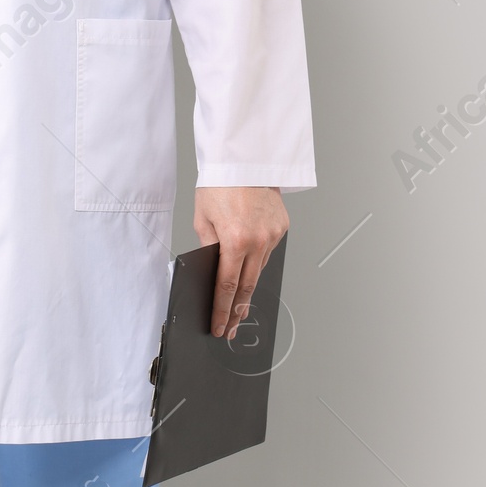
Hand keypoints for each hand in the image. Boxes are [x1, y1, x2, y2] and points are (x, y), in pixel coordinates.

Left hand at [194, 185, 287, 337]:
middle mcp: (258, 240)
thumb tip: (211, 270)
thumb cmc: (220, 183)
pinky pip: (268, 251)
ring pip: (259, 269)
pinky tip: (249, 268)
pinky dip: (257, 260)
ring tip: (238, 307)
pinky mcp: (282, 227)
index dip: (222, 310)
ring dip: (248, 287)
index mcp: (235, 240)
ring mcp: (273, 235)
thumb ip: (208, 247)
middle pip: (247, 286)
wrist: (246, 158)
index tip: (219, 325)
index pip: (227, 286)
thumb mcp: (203, 217)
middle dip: (237, 310)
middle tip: (230, 328)